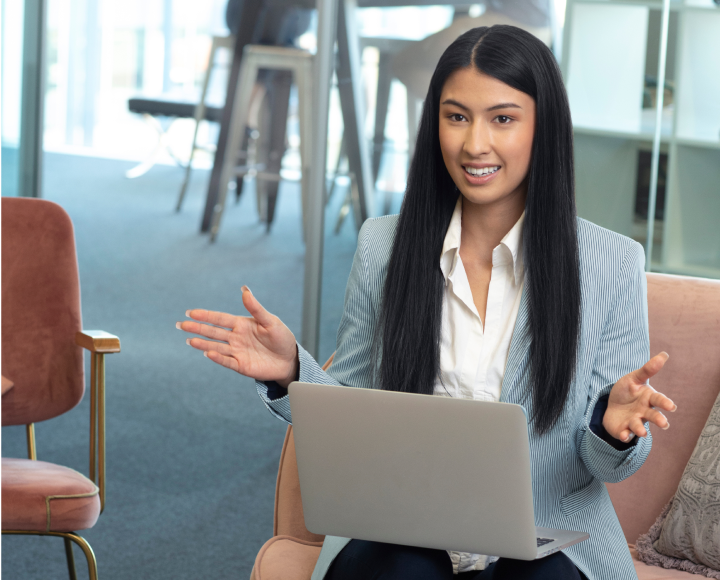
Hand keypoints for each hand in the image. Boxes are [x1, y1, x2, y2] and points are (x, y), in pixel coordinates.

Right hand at [177, 286, 298, 387]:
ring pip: (216, 346)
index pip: (220, 319)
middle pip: (213, 332)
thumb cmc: (281, 338)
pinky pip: (227, 361)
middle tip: (181, 325)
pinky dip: (218, 358)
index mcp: (241, 325)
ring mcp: (237, 352)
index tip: (191, 312)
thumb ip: (256, 308)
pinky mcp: (241, 365)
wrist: (290, 359)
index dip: (206, 315)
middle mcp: (236, 338)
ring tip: (189, 340)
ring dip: (203, 344)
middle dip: (197, 328)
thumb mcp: (270, 321)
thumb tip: (244, 290)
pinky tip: (208, 353)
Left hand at [603, 352, 675, 442]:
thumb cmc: (627, 391)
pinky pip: (625, 434)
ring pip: (639, 427)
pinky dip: (625, 436)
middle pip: (653, 416)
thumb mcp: (634, 378)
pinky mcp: (624, 430)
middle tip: (664, 424)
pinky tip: (624, 435)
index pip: (659, 400)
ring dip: (640, 429)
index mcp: (648, 399)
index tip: (671, 406)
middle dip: (659, 420)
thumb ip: (647, 369)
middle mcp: (644, 412)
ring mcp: (634, 422)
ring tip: (641, 431)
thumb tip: (664, 354)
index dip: (665, 403)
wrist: (611, 406)